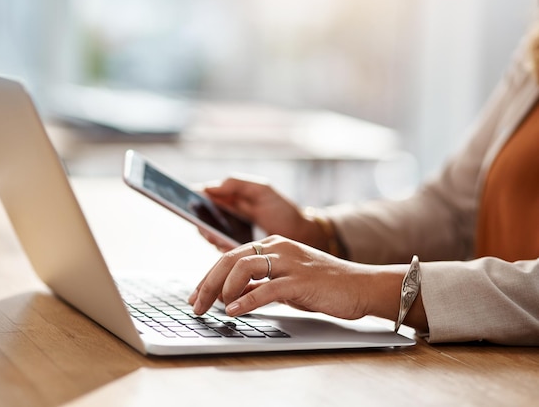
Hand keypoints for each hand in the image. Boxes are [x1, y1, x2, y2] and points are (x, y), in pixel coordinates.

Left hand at [188, 235, 371, 319]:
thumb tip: (231, 295)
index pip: (230, 256)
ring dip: (222, 289)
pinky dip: (246, 300)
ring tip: (215, 307)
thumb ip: (259, 284)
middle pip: (230, 260)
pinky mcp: (300, 280)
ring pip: (243, 267)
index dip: (208, 277)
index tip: (195, 296)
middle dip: (207, 284)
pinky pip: (266, 288)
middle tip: (195, 306)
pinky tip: (234, 311)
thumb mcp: (284, 282)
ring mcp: (289, 262)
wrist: (360, 285)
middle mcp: (277, 247)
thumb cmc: (323, 285)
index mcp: (272, 244)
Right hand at [199, 177, 324, 250]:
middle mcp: (227, 218)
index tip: (187, 199)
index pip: (204, 198)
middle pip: (203, 218)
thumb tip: (208, 187)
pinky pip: (222, 249)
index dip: (193, 199)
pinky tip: (223, 241)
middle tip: (202, 218)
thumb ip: (236, 184)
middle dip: (200, 219)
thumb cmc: (283, 211)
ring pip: (210, 235)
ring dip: (209, 233)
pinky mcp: (238, 252)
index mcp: (230, 200)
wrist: (302, 235)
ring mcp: (231, 236)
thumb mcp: (261, 191)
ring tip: (212, 229)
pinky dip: (220, 245)